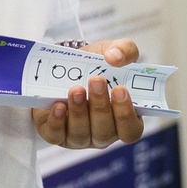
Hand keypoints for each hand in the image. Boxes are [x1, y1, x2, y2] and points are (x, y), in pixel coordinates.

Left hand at [32, 40, 147, 149]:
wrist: (65, 65)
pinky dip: (57, 122)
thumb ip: (124, 50)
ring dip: (79, 111)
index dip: (126, 114)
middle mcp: (103, 133)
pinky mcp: (56, 134)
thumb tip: (115, 57)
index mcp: (122, 119)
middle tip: (96, 81)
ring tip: (76, 89)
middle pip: (105, 132)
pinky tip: (58, 106)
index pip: (131, 130)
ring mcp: (79, 137)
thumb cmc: (96, 66)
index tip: (120, 89)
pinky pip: (56, 135)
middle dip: (100, 106)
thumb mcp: (113, 52)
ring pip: (81, 134)